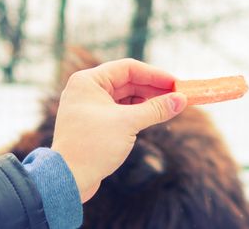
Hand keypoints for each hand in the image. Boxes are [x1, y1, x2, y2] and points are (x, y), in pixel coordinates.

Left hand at [51, 58, 186, 202]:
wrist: (66, 181)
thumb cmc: (92, 146)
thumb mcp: (129, 123)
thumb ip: (156, 109)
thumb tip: (182, 99)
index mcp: (89, 81)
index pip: (128, 68)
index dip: (155, 75)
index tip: (176, 83)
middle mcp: (88, 89)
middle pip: (129, 81)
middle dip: (154, 88)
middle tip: (178, 95)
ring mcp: (91, 106)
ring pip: (127, 96)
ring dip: (148, 100)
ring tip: (170, 106)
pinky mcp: (95, 122)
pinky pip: (122, 110)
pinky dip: (139, 112)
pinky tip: (155, 116)